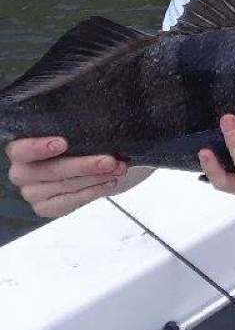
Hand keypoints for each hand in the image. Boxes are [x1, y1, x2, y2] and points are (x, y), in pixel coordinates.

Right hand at [5, 136, 127, 216]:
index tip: (62, 143)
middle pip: (49, 171)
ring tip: (118, 170)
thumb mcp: (75, 132)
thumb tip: (103, 122)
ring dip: (95, 179)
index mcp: (21, 149)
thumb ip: (78, 130)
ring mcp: (31, 193)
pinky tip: (109, 182)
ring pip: (64, 187)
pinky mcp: (45, 208)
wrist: (85, 166)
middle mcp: (21, 172)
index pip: (21, 150)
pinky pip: (69, 202)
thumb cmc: (76, 144)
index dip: (38, 147)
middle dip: (83, 166)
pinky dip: (93, 192)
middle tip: (110, 161)